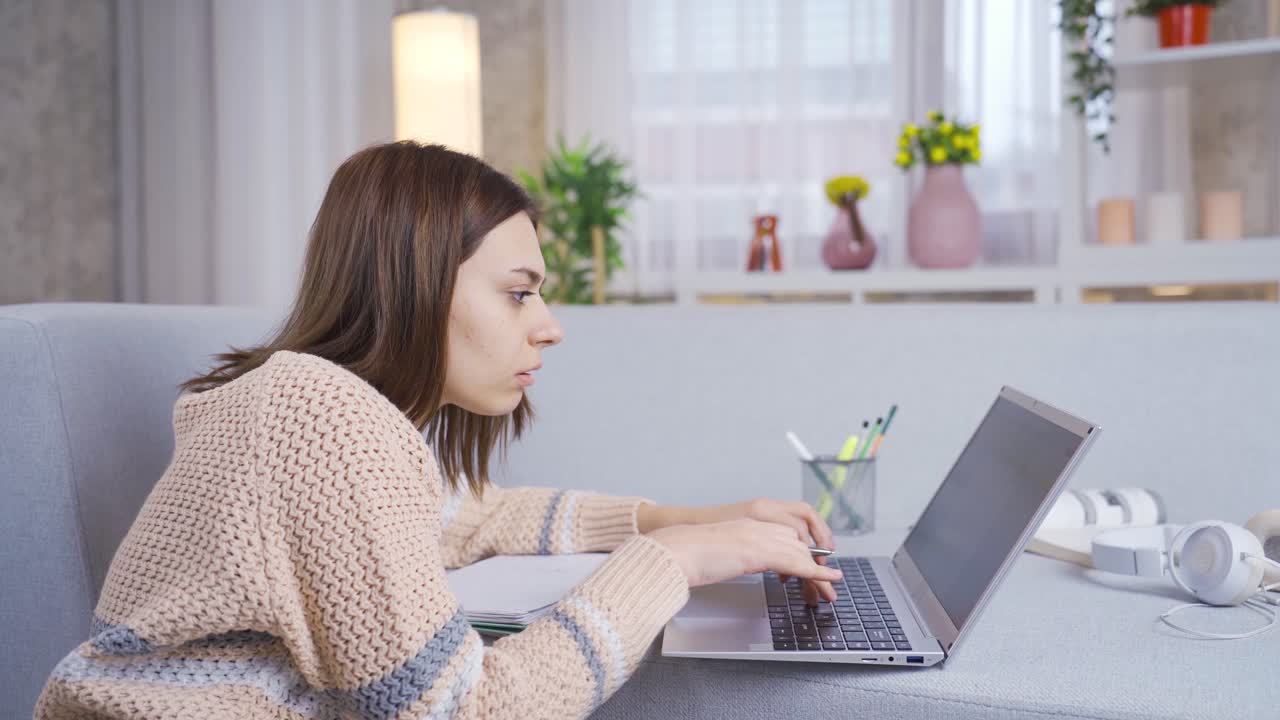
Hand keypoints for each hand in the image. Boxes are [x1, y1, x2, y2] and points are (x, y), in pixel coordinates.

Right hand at [647, 518, 842, 597]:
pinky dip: (818, 573)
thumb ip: (735, 553)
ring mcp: (759, 536)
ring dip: (818, 576)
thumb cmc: (687, 553)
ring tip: (829, 593)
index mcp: (747, 524)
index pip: (786, 534)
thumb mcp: (719, 550)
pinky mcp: (759, 551)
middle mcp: (757, 525)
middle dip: (814, 567)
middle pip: (799, 544)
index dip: (803, 553)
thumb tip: (738, 562)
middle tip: (824, 588)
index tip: (812, 569)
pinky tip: (830, 580)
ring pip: (802, 554)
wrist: (675, 551)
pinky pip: (797, 563)